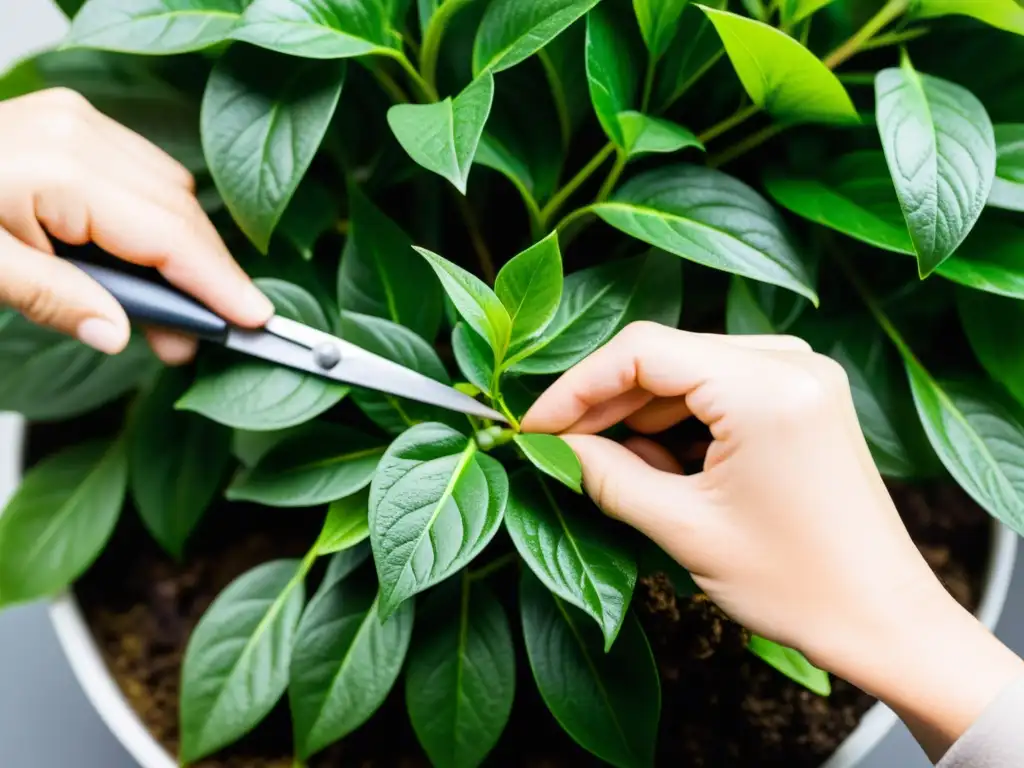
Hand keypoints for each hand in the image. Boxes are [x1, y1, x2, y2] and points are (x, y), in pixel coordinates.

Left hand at [0, 88, 272, 362]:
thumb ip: (56, 300)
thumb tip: (119, 333)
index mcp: (59, 166)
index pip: (166, 233)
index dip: (216, 281)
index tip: (253, 320)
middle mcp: (79, 132)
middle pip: (179, 211)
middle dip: (201, 276)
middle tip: (191, 339)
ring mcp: (79, 121)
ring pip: (169, 192)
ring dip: (179, 252)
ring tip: (161, 312)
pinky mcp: (75, 125)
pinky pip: (144, 176)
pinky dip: (155, 223)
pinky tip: (138, 263)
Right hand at [523, 321, 1023, 758]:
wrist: (883, 619)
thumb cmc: (796, 584)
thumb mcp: (684, 528)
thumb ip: (605, 476)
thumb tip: (549, 447)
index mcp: (767, 385)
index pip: (641, 350)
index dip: (575, 387)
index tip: (533, 427)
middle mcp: (791, 360)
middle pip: (663, 355)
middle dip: (604, 402)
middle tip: (555, 447)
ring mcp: (801, 373)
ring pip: (686, 370)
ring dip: (639, 414)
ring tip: (606, 466)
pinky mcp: (802, 394)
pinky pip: (718, 387)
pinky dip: (678, 420)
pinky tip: (655, 464)